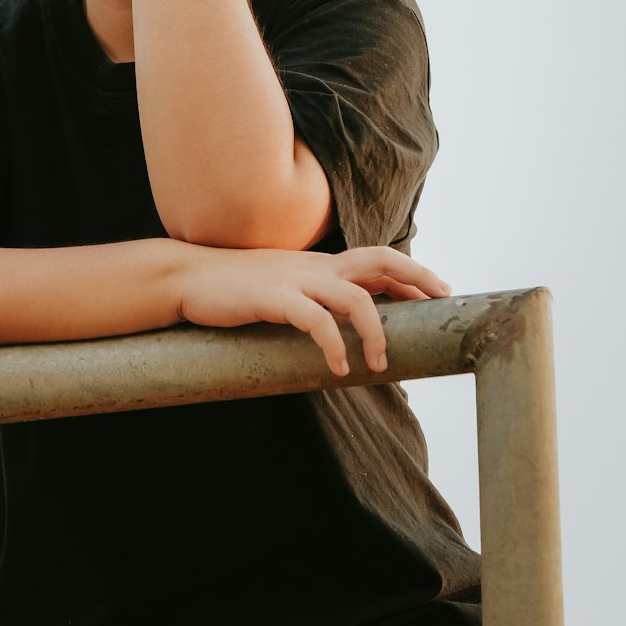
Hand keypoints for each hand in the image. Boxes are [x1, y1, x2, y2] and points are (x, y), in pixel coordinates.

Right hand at [175, 244, 451, 376]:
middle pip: (378, 260)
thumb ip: (310, 293)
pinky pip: (315, 319)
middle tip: (438, 307)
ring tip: (378, 364)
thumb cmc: (233, 287)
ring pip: (354, 297)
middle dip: (415, 279)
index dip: (411, 272)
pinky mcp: (272, 298)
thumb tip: (336, 319)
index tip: (439, 292)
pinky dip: (333, 343)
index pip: (376, 259)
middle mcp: (314, 266)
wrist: (186, 277)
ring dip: (375, 331)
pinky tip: (337, 367)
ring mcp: (295, 279)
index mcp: (318, 264)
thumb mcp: (281, 284)